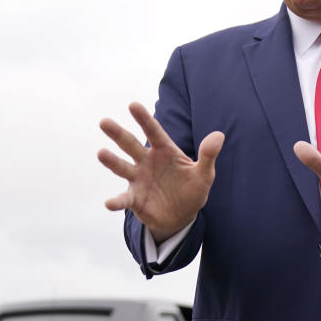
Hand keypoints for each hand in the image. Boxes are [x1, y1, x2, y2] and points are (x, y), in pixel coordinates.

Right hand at [98, 102, 223, 240]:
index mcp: (164, 151)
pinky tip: (109, 203)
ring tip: (101, 153)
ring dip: (111, 161)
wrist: (182, 216)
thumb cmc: (192, 189)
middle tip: (104, 122)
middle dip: (118, 133)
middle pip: (130, 145)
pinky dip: (116, 201)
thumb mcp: (204, 174)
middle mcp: (146, 161)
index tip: (133, 105)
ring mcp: (138, 179)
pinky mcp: (134, 199)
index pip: (153, 132)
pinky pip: (123, 199)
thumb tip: (219, 135)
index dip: (144, 119)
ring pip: (122, 168)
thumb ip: (208, 155)